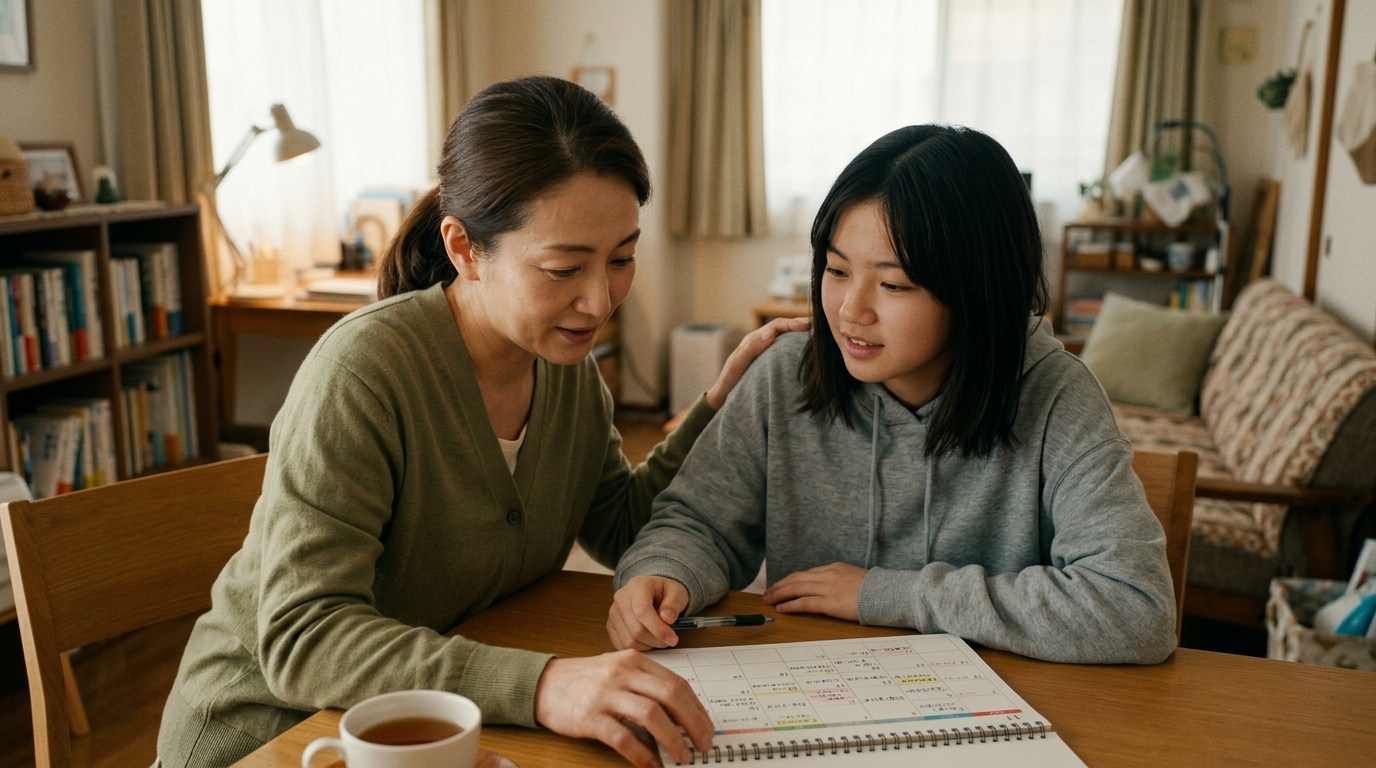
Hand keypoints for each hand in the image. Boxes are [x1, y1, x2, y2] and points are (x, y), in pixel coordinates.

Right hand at [534, 651, 712, 766]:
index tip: (707, 728)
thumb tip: (682, 714)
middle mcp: (622, 673)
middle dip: (693, 723)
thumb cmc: (584, 680)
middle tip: (703, 744)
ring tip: (683, 756)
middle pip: (670, 695)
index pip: (677, 683)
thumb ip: (646, 684)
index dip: (697, 709)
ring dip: (673, 739)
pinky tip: (652, 764)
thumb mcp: (618, 671)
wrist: (543, 684)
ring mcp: (605, 694)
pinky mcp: (589, 717)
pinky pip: (623, 737)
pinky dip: (642, 754)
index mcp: (634, 661)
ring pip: (651, 715)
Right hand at [608, 576, 689, 650]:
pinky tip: (648, 641)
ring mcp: (613, 613)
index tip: (673, 639)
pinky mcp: (610, 625)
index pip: (642, 611)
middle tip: (669, 640)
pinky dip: (638, 649)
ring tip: (658, 638)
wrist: (652, 592)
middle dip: (656, 640)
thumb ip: (674, 605)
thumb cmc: (665, 592)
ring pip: (629, 641)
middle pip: (636, 630)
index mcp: (637, 586)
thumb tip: (667, 619)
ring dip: (648, 646)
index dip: (658, 629)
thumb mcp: (677, 593)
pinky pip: (622, 646)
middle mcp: (621, 598)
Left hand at [705, 316, 810, 408]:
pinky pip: (784, 349)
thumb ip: (752, 349)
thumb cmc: (730, 381)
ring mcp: (765, 351)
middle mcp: (760, 342)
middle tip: (818, 327)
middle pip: (783, 328)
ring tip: (816, 335)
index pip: (776, 326)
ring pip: (785, 337)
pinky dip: (795, 345)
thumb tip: (771, 334)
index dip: (792, 324)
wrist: (724, 397)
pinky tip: (806, 350)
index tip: (806, 327)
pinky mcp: (769, 361)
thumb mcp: (738, 364)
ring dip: (798, 333)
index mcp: (753, 340)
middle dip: (799, 325)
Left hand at [762, 562, 867, 621]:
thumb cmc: (877, 590)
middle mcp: (828, 575)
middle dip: (780, 586)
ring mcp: (828, 588)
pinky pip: (804, 603)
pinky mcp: (830, 603)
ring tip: (768, 600)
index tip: (782, 585)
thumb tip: (833, 590)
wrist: (889, 593)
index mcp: (835, 568)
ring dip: (780, 594)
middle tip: (767, 593)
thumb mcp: (856, 579)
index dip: (791, 580)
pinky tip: (782, 608)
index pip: (806, 574)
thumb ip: (841, 581)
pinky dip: (790, 605)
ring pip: (796, 588)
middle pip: (797, 578)